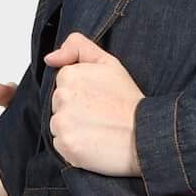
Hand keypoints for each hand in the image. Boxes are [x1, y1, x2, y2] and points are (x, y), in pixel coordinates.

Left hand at [43, 33, 145, 176]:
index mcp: (69, 75)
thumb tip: (50, 58)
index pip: (62, 87)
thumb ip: (77, 48)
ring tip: (98, 130)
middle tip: (100, 116)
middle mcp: (62, 97)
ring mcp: (62, 122)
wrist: (145, 134)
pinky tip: (94, 143)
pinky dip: (74, 147)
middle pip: (57, 106)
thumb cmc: (128, 101)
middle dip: (75, 111)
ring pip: (58, 126)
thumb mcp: (108, 63)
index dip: (81, 94)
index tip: (98, 100)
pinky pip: (61, 146)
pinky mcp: (66, 144)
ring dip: (73, 130)